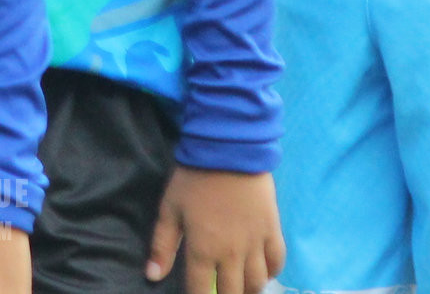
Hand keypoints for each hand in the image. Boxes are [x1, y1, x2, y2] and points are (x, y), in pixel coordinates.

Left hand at [146, 166, 283, 293]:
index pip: (200, 291)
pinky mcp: (272, 230)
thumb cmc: (194, 179)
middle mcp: (231, 254)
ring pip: (257, 283)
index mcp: (203, 250)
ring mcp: (255, 243)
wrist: (229, 150)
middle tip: (220, 290)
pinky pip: (277, 261)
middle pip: (233, 293)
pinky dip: (271, 272)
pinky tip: (262, 271)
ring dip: (248, 289)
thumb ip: (162, 245)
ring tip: (240, 286)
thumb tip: (152, 276)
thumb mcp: (170, 209)